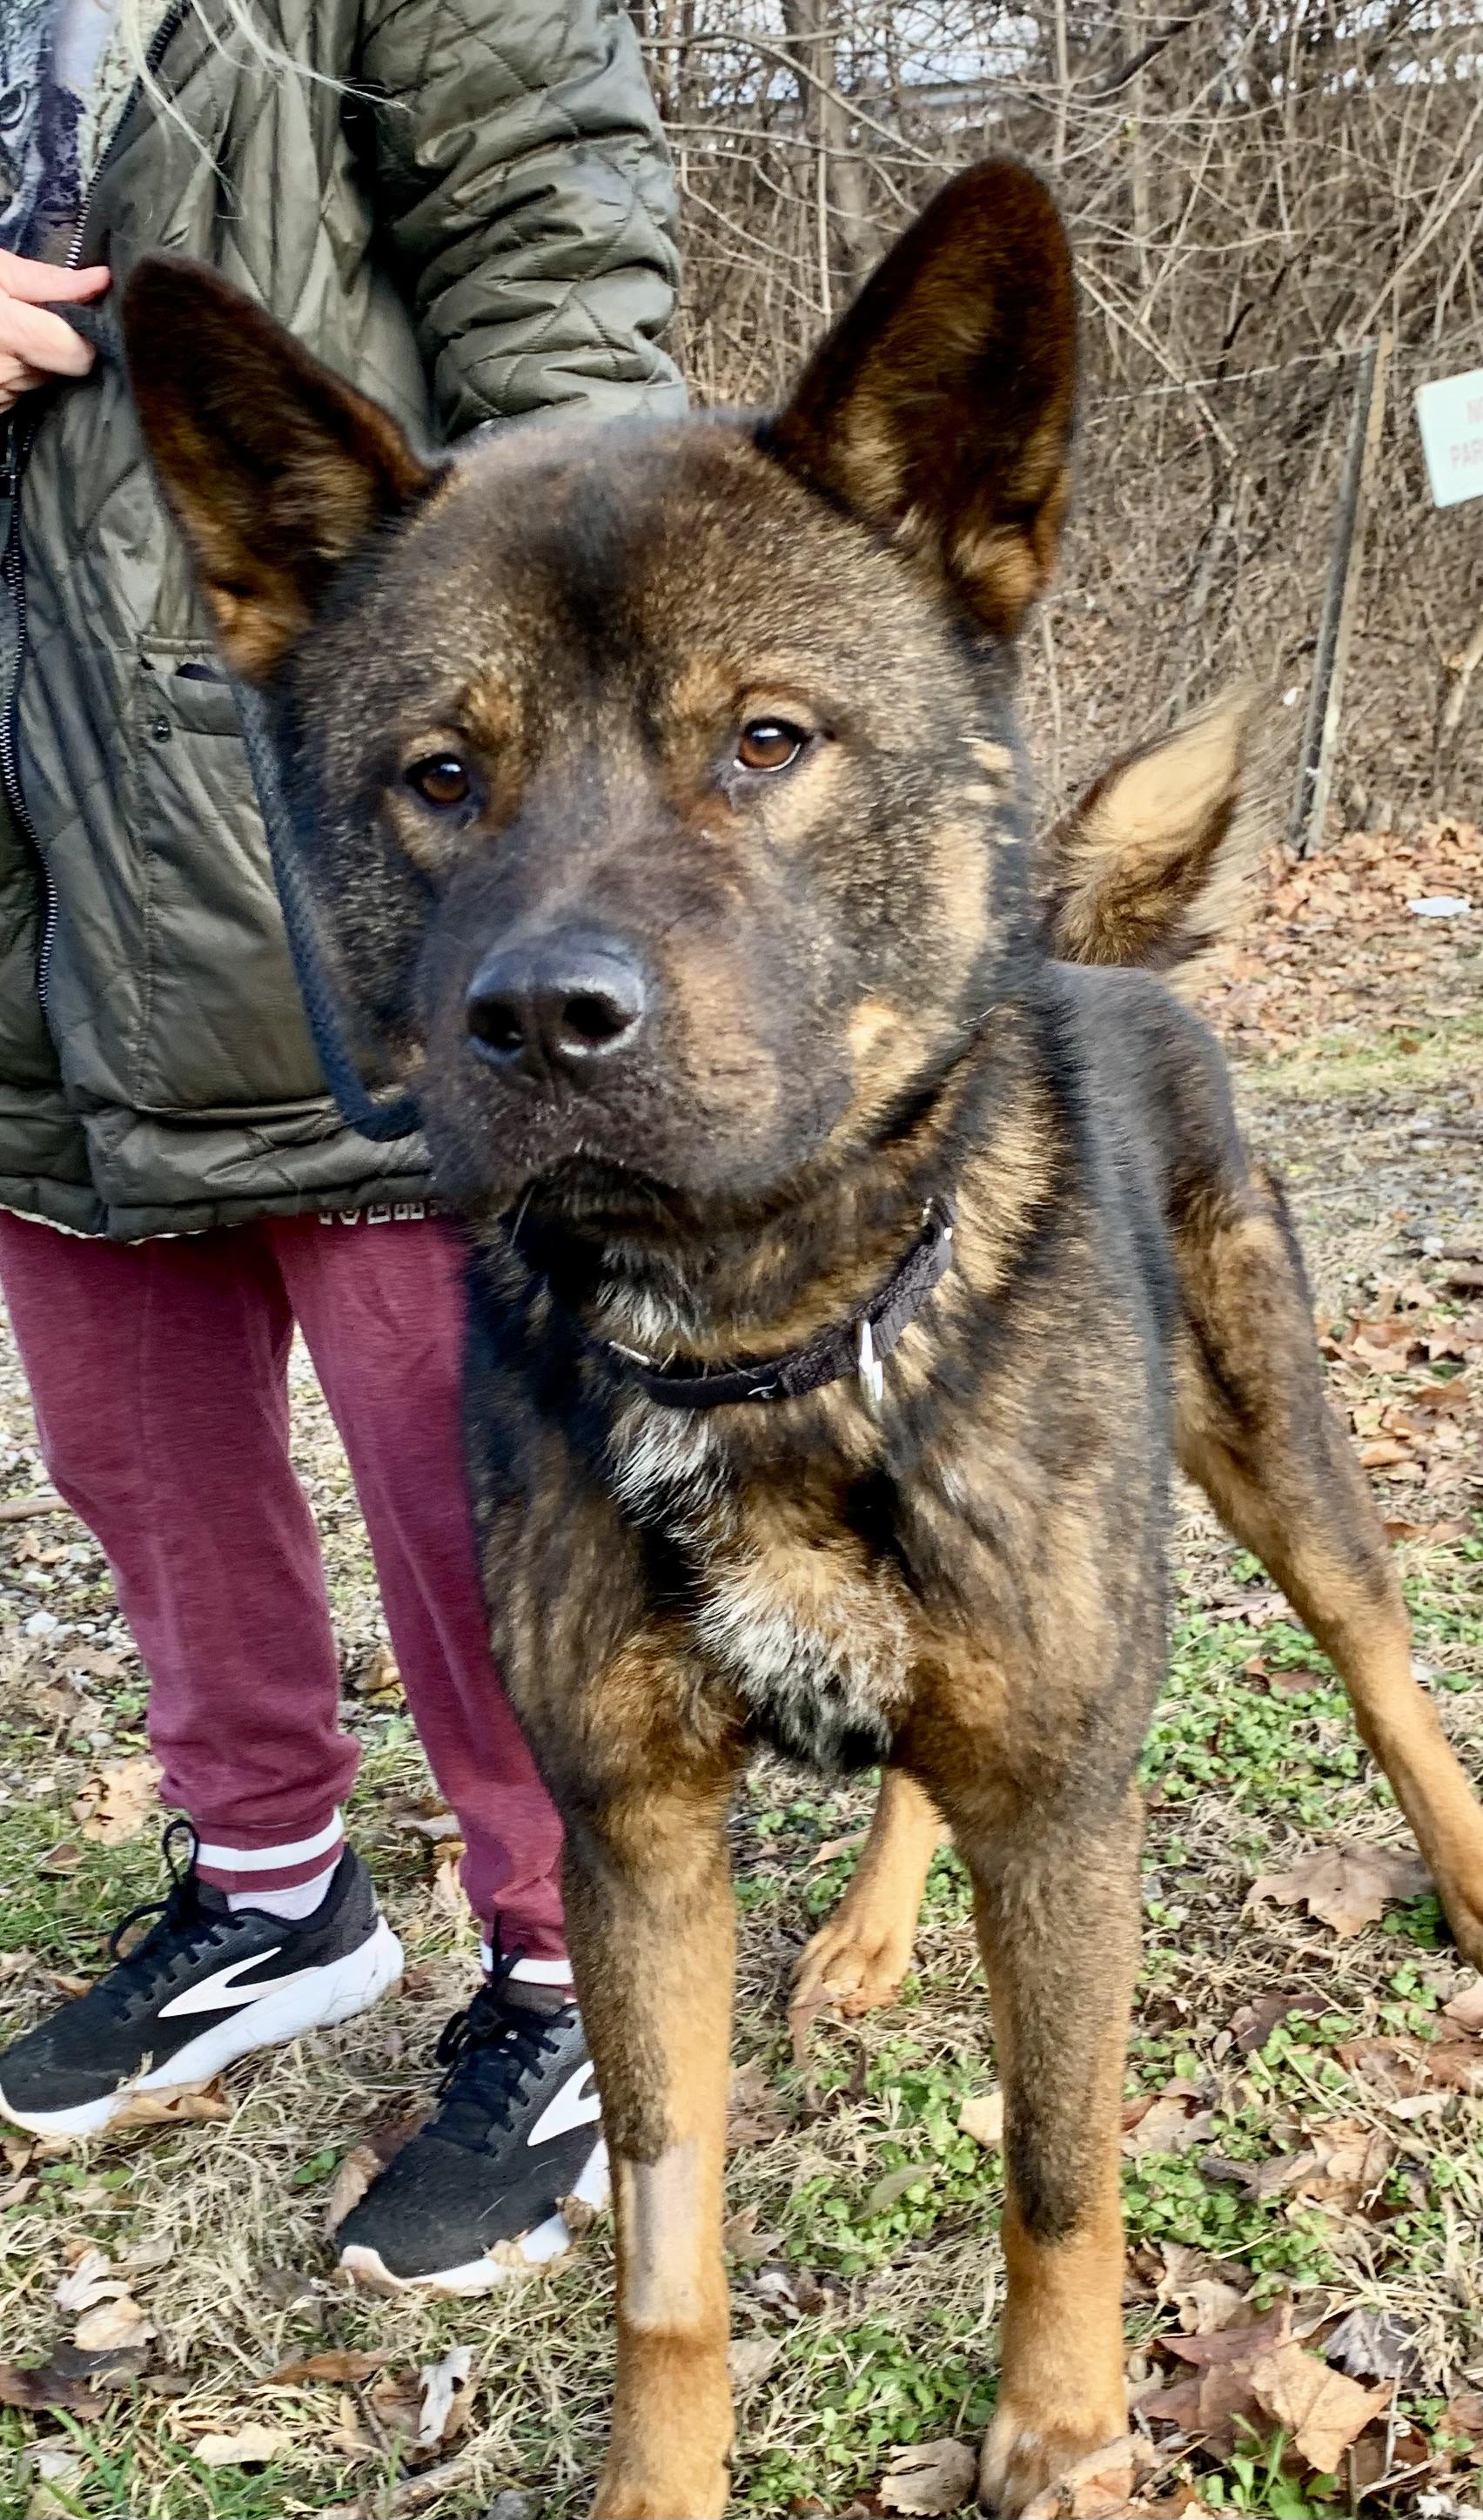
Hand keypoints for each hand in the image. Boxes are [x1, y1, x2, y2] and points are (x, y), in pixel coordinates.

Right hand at [0, 251, 109, 415]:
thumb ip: (46, 281)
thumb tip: (100, 283)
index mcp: (7, 333)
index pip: (76, 353)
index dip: (86, 336)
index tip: (79, 316)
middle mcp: (3, 375)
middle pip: (62, 368)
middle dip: (56, 343)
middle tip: (31, 315)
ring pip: (41, 383)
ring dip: (34, 359)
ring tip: (8, 331)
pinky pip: (18, 395)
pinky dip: (15, 374)